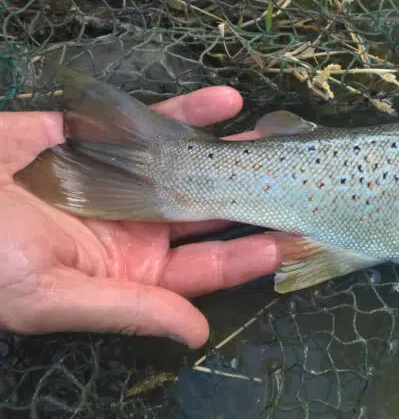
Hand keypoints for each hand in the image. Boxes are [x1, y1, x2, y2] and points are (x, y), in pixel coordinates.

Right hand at [0, 87, 279, 347]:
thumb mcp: (51, 295)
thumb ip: (129, 310)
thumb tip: (195, 335)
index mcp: (128, 272)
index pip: (206, 268)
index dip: (252, 254)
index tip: (300, 238)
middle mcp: (133, 227)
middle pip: (211, 214)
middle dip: (256, 198)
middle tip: (307, 181)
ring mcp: (120, 180)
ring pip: (192, 166)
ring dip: (234, 152)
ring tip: (282, 139)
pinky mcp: (97, 138)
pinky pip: (152, 123)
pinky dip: (190, 111)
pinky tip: (228, 102)